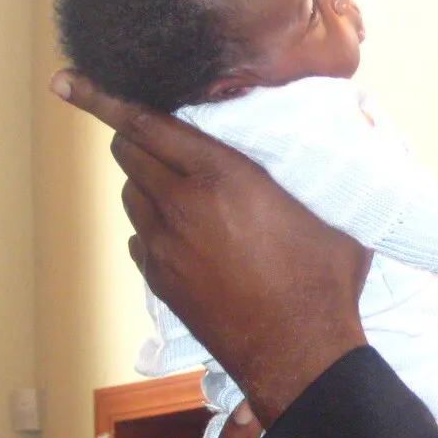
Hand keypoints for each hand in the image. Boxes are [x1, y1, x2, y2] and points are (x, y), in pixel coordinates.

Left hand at [51, 70, 368, 423]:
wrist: (298, 355)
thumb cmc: (323, 282)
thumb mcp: (333, 214)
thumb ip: (328, 164)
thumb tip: (362, 117)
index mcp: (225, 177)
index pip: (149, 123)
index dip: (110, 99)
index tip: (74, 83)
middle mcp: (183, 205)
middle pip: (129, 151)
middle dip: (134, 135)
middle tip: (154, 132)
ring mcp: (164, 245)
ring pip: (130, 193)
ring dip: (145, 180)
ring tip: (179, 186)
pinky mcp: (159, 279)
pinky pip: (138, 236)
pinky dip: (151, 225)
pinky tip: (183, 233)